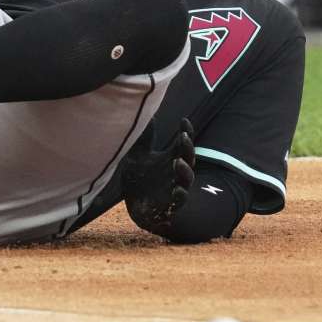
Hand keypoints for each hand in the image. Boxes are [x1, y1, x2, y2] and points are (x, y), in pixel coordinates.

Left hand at [121, 118, 195, 237]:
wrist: (134, 206)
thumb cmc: (139, 178)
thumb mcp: (138, 155)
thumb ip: (144, 138)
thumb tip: (148, 114)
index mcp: (171, 158)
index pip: (183, 143)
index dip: (186, 132)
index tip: (184, 120)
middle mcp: (176, 172)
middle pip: (188, 158)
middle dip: (187, 147)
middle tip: (183, 137)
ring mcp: (175, 188)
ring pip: (187, 179)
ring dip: (185, 170)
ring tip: (178, 162)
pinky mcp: (170, 205)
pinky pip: (180, 200)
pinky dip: (181, 195)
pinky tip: (178, 190)